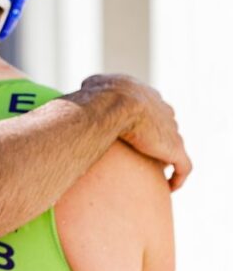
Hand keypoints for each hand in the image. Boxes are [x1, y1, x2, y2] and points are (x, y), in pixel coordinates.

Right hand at [80, 74, 191, 190]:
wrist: (114, 105)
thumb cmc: (99, 96)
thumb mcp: (94, 83)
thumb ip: (95, 85)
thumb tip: (86, 87)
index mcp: (147, 94)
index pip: (151, 107)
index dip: (144, 120)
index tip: (134, 133)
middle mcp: (163, 110)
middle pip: (165, 125)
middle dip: (157, 138)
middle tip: (143, 153)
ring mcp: (172, 130)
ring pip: (173, 145)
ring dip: (166, 157)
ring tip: (154, 172)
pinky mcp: (175, 149)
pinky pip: (183, 167)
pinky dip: (178, 177)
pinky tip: (171, 187)